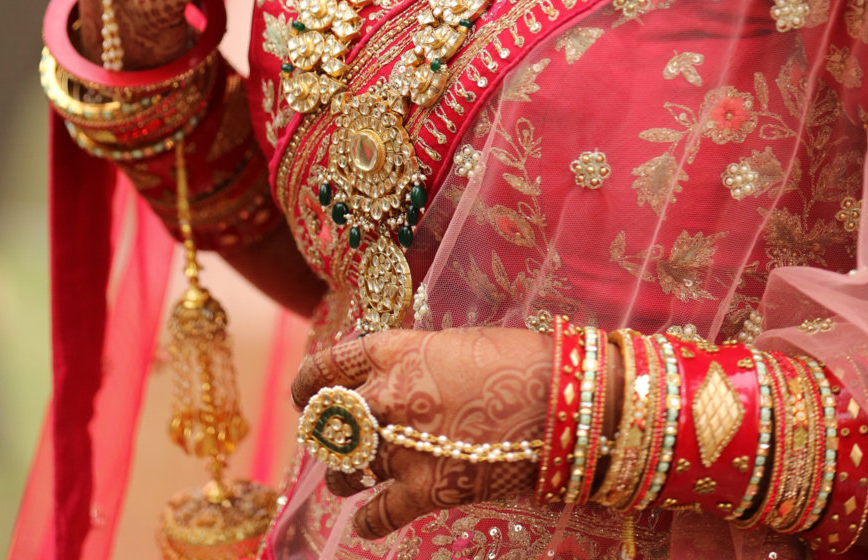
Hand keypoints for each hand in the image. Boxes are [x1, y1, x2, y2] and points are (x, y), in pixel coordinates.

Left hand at [291, 327, 549, 540]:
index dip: (308, 384)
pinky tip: (367, 520)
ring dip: (343, 475)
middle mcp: (388, 395)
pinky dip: (367, 522)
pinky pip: (376, 516)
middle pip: (328, 420)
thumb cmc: (517, 362)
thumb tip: (391, 382)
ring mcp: (403, 445)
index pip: (326, 366)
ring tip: (350, 478)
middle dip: (324, 433)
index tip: (304, 395)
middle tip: (330, 441)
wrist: (563, 403)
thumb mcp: (452, 346)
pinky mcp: (426, 490)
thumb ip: (412, 363)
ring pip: (344, 470)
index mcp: (394, 350)